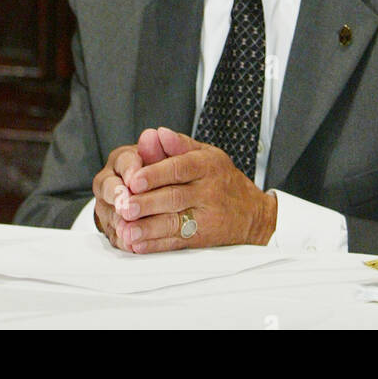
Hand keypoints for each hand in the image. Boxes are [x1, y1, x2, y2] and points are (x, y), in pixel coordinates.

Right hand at [92, 129, 170, 248]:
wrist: (153, 192)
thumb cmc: (161, 171)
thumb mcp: (170, 158)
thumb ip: (167, 146)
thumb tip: (159, 134)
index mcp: (123, 158)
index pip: (123, 161)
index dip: (130, 170)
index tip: (136, 179)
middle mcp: (111, 179)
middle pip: (107, 187)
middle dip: (118, 197)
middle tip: (126, 205)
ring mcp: (107, 204)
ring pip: (108, 212)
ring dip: (118, 221)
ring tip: (128, 229)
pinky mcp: (111, 226)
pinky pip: (114, 233)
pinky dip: (123, 240)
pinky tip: (132, 244)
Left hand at [113, 126, 276, 252]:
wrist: (253, 214)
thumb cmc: (222, 179)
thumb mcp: (207, 154)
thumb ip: (178, 144)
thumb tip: (157, 134)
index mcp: (206, 165)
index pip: (179, 167)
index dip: (155, 173)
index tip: (133, 179)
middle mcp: (207, 191)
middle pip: (174, 197)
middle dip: (146, 203)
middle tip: (124, 206)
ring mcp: (206, 217)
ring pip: (175, 222)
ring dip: (148, 228)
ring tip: (127, 229)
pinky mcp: (203, 238)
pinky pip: (177, 241)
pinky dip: (156, 244)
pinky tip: (139, 243)